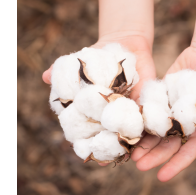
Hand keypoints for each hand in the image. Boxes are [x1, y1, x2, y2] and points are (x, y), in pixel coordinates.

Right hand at [42, 35, 155, 165]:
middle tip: (105, 156)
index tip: (82, 150)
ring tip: (124, 151)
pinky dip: (144, 127)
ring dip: (125, 142)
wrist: (126, 43)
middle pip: (106, 135)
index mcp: (92, 109)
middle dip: (105, 146)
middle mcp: (109, 114)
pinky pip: (145, 118)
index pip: (85, 131)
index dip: (83, 141)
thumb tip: (46, 76)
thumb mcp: (81, 62)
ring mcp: (127, 111)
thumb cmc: (100, 54)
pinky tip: (143, 135)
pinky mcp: (144, 104)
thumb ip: (64, 72)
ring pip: (126, 131)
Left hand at [131, 46, 195, 181]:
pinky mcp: (161, 99)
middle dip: (154, 156)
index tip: (162, 176)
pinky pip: (149, 112)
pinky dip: (141, 122)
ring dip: (144, 143)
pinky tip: (130, 129)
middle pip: (168, 144)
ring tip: (131, 153)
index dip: (176, 163)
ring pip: (156, 131)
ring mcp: (171, 111)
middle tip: (139, 165)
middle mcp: (184, 123)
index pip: (189, 150)